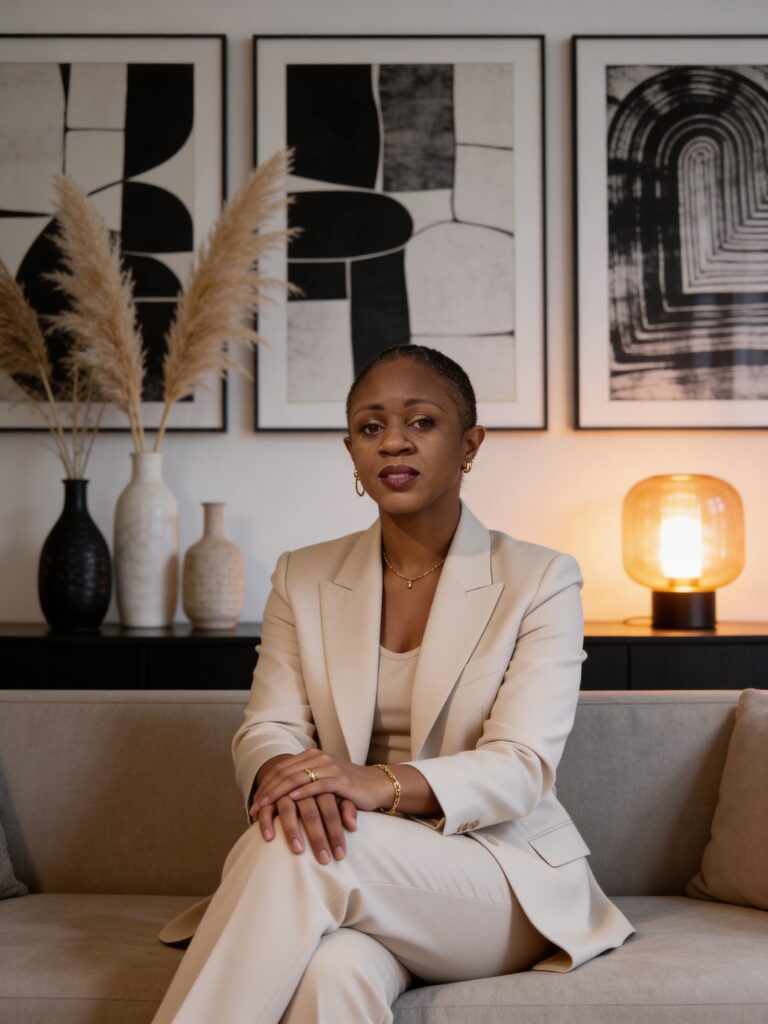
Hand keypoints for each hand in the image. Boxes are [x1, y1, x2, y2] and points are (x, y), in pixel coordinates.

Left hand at [253, 750, 393, 817]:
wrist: (376, 786)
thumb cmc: (346, 789)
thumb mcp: (321, 783)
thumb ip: (302, 785)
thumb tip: (277, 801)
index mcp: (310, 757)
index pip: (280, 769)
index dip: (264, 786)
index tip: (253, 805)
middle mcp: (317, 758)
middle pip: (284, 773)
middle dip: (266, 792)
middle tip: (254, 809)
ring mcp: (329, 767)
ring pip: (296, 778)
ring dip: (278, 794)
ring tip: (266, 807)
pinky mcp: (341, 779)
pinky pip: (317, 784)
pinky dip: (303, 791)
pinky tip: (291, 800)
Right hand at [256, 792, 357, 863]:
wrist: (300, 766)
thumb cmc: (325, 786)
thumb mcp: (340, 793)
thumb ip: (347, 808)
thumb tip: (353, 826)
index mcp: (323, 782)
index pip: (331, 809)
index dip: (336, 833)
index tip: (340, 855)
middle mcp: (303, 784)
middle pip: (310, 811)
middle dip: (318, 837)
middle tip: (323, 860)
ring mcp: (285, 786)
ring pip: (287, 808)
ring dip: (292, 831)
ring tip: (298, 851)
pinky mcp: (270, 790)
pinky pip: (267, 806)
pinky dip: (266, 821)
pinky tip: (269, 838)